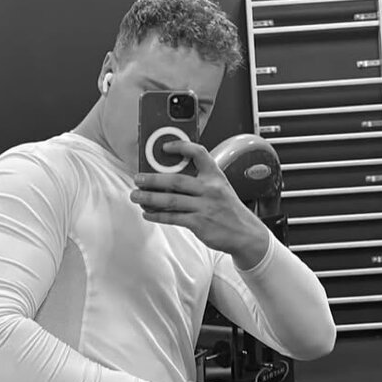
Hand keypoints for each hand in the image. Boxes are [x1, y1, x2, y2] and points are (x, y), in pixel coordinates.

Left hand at [129, 140, 265, 256]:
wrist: (246, 234)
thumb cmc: (229, 211)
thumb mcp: (221, 189)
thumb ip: (200, 182)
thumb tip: (169, 181)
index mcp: (215, 176)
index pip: (199, 153)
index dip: (181, 147)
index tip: (165, 147)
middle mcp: (210, 189)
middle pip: (176, 180)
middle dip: (153, 179)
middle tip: (138, 179)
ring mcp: (205, 207)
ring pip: (171, 200)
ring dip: (149, 198)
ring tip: (136, 196)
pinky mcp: (200, 223)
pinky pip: (173, 218)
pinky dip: (158, 215)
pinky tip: (148, 213)